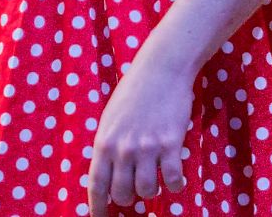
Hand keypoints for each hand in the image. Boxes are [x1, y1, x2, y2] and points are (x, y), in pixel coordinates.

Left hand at [87, 52, 194, 214]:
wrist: (160, 69)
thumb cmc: (134, 92)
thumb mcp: (111, 118)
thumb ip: (109, 145)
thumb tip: (109, 174)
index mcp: (104, 141)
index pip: (96, 185)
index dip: (97, 208)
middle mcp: (122, 148)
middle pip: (122, 193)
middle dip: (129, 197)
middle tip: (136, 187)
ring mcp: (146, 148)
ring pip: (147, 191)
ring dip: (152, 190)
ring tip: (155, 178)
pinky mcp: (170, 145)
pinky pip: (172, 181)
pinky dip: (175, 184)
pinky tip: (175, 177)